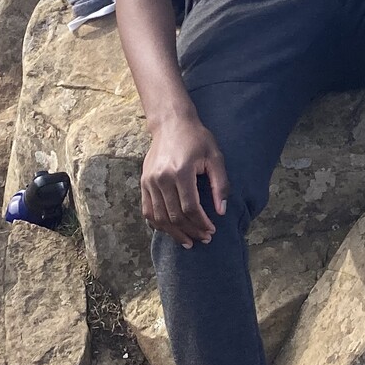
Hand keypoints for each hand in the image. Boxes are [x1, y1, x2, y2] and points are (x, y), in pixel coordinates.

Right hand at [140, 113, 228, 247]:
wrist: (171, 123)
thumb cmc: (197, 139)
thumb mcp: (215, 156)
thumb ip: (220, 184)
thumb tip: (221, 211)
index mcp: (181, 171)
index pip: (190, 208)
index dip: (201, 223)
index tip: (212, 230)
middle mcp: (162, 178)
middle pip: (175, 216)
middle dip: (191, 231)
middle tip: (204, 238)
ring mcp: (149, 182)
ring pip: (159, 218)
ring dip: (174, 233)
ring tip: (188, 240)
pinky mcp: (143, 183)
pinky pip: (148, 211)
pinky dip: (158, 224)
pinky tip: (170, 231)